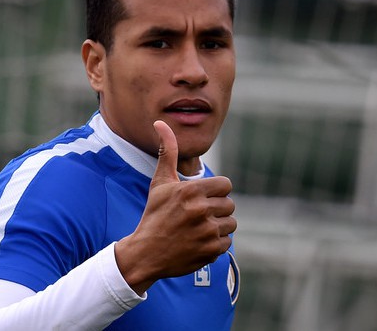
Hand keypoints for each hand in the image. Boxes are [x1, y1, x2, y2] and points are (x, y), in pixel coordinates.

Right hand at [115, 120, 235, 294]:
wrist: (145, 253)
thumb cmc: (154, 214)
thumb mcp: (160, 182)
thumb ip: (166, 151)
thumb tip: (160, 123)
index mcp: (191, 190)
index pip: (225, 185)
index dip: (214, 191)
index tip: (201, 198)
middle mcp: (201, 210)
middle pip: (229, 204)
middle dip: (216, 209)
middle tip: (197, 215)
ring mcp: (207, 232)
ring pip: (231, 224)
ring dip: (218, 226)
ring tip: (198, 228)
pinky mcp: (211, 251)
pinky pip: (226, 242)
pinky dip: (215, 243)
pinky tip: (198, 241)